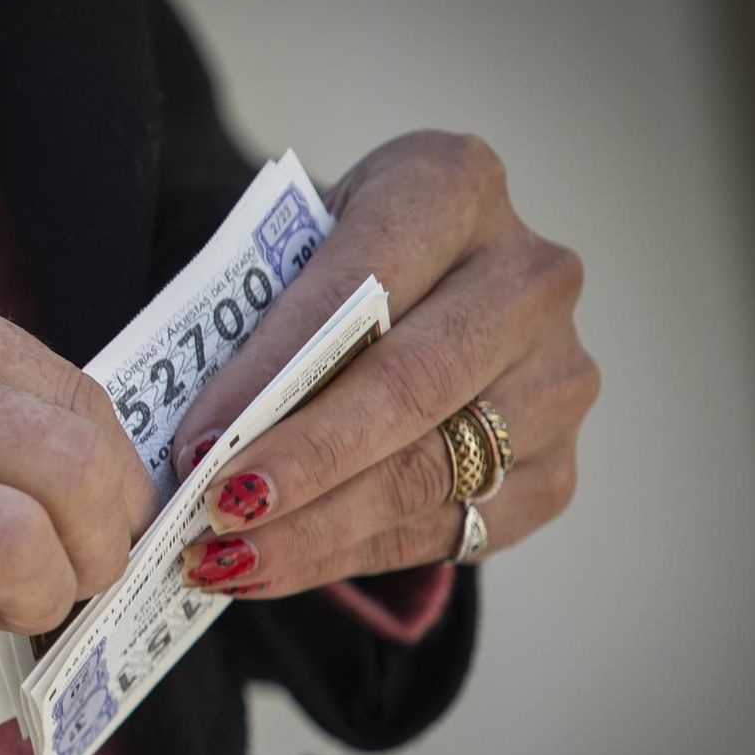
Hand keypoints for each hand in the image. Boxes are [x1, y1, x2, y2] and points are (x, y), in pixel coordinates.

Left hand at [170, 132, 597, 635]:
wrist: (415, 296)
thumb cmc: (328, 274)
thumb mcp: (286, 257)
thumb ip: (252, 321)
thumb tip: (195, 439)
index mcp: (453, 186)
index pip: (360, 283)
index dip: (274, 370)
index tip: (196, 438)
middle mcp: (530, 278)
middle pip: (411, 386)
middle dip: (302, 462)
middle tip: (215, 514)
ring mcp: (559, 378)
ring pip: (432, 472)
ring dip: (317, 528)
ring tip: (226, 559)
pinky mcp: (557, 467)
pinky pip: (449, 529)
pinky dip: (350, 554)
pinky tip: (274, 568)